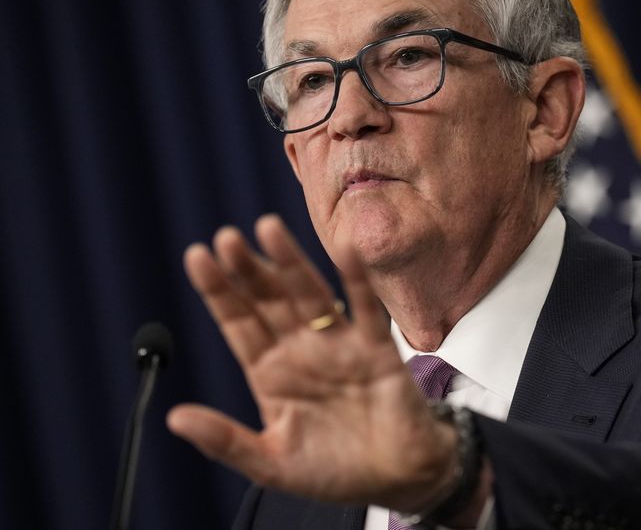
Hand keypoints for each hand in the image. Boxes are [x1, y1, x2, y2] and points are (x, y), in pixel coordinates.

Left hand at [167, 214, 457, 512]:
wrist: (399, 478)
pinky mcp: (377, 349)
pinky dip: (357, 281)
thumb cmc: (336, 472)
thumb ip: (225, 440)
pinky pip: (366, 309)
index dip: (218, 292)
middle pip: (269, 301)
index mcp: (271, 374)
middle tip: (227, 237)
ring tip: (268, 229)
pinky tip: (344, 252)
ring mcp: (339, 346)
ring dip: (291, 263)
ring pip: (311, 295)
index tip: (197, 257)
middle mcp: (302, 351)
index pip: (238, 323)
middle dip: (248, 269)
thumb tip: (174, 417)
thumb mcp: (270, 464)